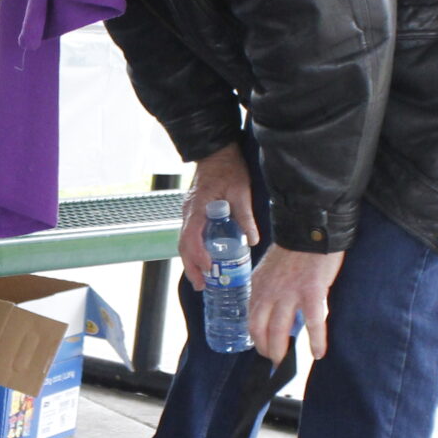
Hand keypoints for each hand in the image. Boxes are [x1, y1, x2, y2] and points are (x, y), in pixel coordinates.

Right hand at [179, 143, 257, 292]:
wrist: (216, 151)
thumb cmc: (228, 168)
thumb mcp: (241, 191)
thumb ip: (245, 215)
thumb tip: (253, 241)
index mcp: (198, 207)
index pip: (191, 237)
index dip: (198, 255)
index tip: (209, 268)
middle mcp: (188, 212)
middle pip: (183, 245)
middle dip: (191, 267)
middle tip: (201, 286)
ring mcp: (189, 212)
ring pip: (185, 242)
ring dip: (191, 262)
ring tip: (201, 280)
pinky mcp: (194, 212)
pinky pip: (190, 236)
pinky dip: (194, 251)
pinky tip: (204, 261)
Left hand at [249, 246, 341, 361]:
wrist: (310, 230)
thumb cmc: (293, 252)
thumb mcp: (269, 271)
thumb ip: (268, 291)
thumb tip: (272, 313)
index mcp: (259, 287)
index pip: (251, 321)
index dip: (256, 339)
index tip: (264, 348)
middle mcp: (270, 293)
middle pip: (260, 330)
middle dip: (266, 350)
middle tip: (275, 360)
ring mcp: (290, 293)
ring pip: (280, 331)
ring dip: (282, 351)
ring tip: (286, 363)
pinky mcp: (312, 293)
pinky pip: (313, 323)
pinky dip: (316, 341)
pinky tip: (319, 353)